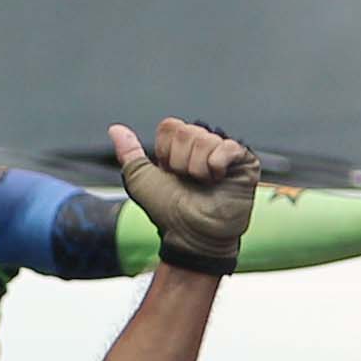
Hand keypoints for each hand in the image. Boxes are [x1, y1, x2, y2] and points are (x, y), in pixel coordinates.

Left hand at [108, 116, 259, 270]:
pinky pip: (228, 146)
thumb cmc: (168, 212)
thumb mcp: (141, 181)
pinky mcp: (245, 161)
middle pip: (187, 131)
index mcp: (180, 147)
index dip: (166, 152)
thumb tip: (115, 129)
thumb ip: (128, 153)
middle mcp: (203, 145)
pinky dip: (218, 165)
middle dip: (181, 161)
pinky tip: (220, 180)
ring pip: (206, 139)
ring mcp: (225, 152)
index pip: (170, 126)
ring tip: (205, 185)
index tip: (170, 174)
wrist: (191, 235)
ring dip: (198, 168)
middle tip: (189, 182)